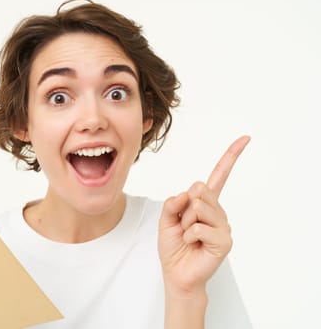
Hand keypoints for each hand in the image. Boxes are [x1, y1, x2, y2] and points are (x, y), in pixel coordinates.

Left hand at [158, 136, 249, 294]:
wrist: (176, 273)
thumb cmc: (174, 246)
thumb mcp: (166, 219)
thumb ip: (173, 203)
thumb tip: (187, 194)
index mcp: (205, 203)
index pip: (219, 176)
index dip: (231, 157)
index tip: (245, 139)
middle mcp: (217, 211)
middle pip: (199, 188)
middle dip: (183, 206)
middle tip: (184, 225)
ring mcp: (223, 225)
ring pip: (198, 207)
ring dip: (184, 222)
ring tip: (189, 236)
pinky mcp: (224, 240)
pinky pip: (198, 227)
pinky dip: (188, 235)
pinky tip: (193, 244)